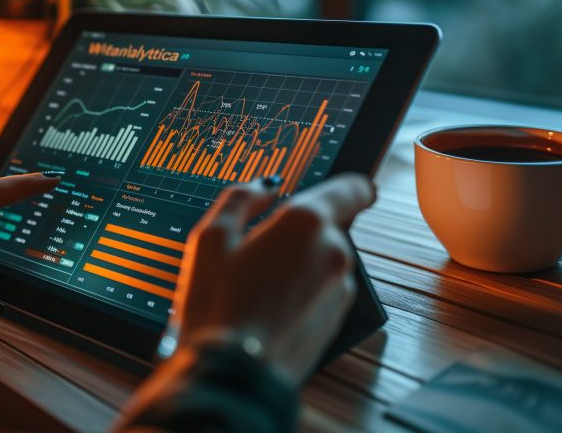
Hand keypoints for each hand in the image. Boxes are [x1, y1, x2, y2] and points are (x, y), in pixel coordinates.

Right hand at [166, 173, 375, 385]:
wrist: (233, 375)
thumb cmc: (220, 306)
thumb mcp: (210, 237)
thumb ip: (240, 198)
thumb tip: (263, 186)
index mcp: (306, 224)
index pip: (351, 189)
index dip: (350, 185)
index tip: (350, 187)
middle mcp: (333, 253)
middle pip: (326, 228)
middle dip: (295, 233)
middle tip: (253, 250)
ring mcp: (339, 290)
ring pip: (321, 261)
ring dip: (296, 264)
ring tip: (252, 287)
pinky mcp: (335, 320)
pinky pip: (319, 291)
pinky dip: (298, 292)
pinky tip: (264, 307)